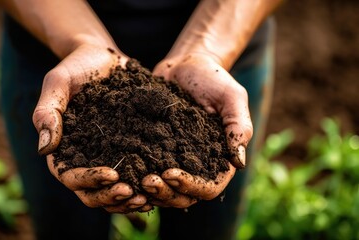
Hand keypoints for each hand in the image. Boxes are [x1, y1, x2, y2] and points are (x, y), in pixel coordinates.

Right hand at [32, 44, 150, 212]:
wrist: (103, 56)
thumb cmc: (76, 67)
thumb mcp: (57, 83)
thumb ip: (47, 112)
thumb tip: (44, 149)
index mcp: (64, 148)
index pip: (70, 177)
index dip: (90, 181)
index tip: (112, 175)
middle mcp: (85, 158)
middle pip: (92, 193)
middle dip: (111, 197)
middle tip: (134, 193)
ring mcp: (107, 156)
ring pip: (113, 191)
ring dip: (128, 200)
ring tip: (149, 196)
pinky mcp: (128, 149)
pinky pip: (134, 175)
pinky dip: (143, 186)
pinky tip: (160, 184)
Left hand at [142, 52, 251, 206]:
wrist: (185, 64)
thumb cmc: (212, 78)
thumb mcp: (232, 97)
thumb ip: (238, 126)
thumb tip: (239, 162)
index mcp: (218, 159)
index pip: (209, 188)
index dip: (191, 187)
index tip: (170, 174)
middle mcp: (196, 165)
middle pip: (183, 197)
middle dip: (165, 194)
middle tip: (146, 181)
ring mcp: (174, 160)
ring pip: (163, 190)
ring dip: (149, 191)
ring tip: (132, 180)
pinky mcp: (155, 150)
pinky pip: (146, 171)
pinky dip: (135, 178)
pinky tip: (122, 173)